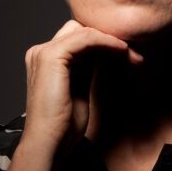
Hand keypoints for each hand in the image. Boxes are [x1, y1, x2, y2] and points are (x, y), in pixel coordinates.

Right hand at [23, 20, 143, 151]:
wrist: (49, 141)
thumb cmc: (63, 124)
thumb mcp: (78, 88)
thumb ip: (84, 67)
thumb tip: (101, 51)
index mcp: (44, 60)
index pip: (75, 37)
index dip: (101, 41)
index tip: (126, 53)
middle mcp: (40, 52)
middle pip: (79, 29)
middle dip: (106, 37)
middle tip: (131, 53)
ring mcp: (43, 52)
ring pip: (83, 30)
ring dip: (110, 39)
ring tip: (129, 52)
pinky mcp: (51, 56)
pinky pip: (84, 38)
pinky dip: (105, 41)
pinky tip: (120, 50)